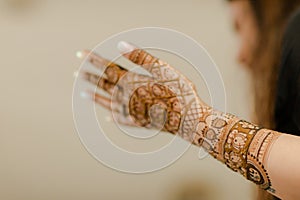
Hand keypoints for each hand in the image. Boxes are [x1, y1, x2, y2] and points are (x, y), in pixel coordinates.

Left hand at [78, 41, 208, 140]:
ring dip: (95, 97)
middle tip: (77, 73)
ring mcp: (130, 111)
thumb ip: (140, 57)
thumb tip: (121, 45)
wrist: (187, 118)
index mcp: (131, 81)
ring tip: (84, 94)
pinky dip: (112, 116)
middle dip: (89, 78)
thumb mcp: (162, 68)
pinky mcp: (137, 122)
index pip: (107, 68)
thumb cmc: (178, 90)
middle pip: (103, 85)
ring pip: (107, 103)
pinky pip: (120, 119)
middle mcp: (126, 97)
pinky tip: (108, 116)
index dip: (93, 60)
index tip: (80, 54)